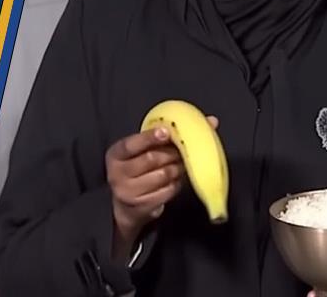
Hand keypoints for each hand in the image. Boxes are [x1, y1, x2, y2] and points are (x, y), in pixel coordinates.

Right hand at [106, 116, 218, 257]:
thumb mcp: (141, 151)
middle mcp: (118, 173)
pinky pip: (168, 191)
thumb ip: (166, 135)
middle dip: (172, 153)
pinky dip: (177, 184)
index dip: (149, 137)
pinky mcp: (142, 206)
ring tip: (181, 165)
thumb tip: (210, 121)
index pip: (131, 144)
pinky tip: (176, 180)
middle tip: (184, 150)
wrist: (125, 206)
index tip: (166, 132)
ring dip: (177, 169)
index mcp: (115, 154)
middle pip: (152, 159)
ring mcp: (128, 192)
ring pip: (163, 175)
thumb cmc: (138, 170)